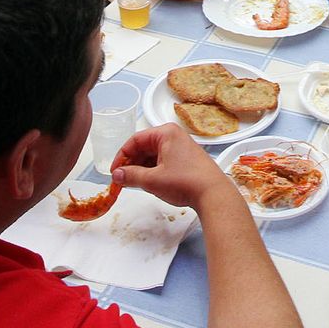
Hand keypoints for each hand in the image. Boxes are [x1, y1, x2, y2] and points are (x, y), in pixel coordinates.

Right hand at [111, 123, 233, 208]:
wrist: (213, 194)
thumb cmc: (186, 182)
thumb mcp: (152, 180)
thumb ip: (131, 176)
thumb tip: (117, 175)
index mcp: (166, 133)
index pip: (135, 140)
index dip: (122, 156)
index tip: (115, 171)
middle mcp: (174, 136)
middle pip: (144, 146)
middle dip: (131, 163)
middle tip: (122, 179)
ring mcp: (182, 147)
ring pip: (153, 154)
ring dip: (142, 168)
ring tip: (133, 182)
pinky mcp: (186, 159)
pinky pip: (163, 160)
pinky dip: (153, 170)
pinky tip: (148, 182)